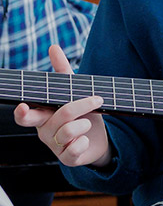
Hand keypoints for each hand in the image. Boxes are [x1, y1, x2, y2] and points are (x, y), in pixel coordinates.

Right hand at [14, 45, 111, 167]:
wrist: (97, 139)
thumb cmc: (81, 114)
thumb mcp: (74, 92)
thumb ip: (62, 71)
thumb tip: (53, 47)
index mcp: (42, 115)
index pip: (24, 116)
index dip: (21, 113)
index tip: (22, 106)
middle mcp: (44, 131)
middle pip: (55, 119)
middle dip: (74, 109)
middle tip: (92, 102)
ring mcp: (55, 146)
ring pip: (70, 130)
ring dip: (86, 122)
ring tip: (89, 122)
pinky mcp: (67, 158)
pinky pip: (75, 149)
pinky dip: (85, 141)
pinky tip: (86, 139)